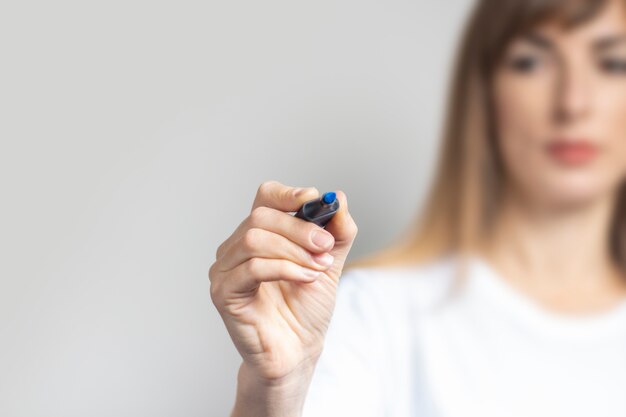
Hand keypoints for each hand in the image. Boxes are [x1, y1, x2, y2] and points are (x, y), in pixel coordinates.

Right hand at [209, 180, 358, 382]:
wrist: (298, 352)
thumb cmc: (306, 309)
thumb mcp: (329, 265)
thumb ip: (337, 234)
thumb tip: (340, 199)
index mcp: (259, 234)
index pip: (264, 198)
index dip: (286, 194)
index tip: (313, 198)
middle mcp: (236, 247)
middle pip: (261, 216)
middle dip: (299, 228)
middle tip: (325, 245)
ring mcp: (225, 269)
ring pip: (255, 239)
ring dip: (294, 251)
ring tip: (317, 269)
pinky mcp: (223, 292)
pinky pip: (252, 268)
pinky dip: (284, 269)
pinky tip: (306, 279)